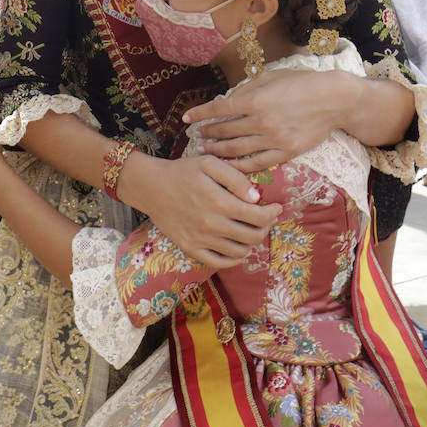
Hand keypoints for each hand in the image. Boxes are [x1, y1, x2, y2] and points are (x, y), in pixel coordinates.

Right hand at [126, 154, 280, 270]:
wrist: (150, 187)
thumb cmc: (183, 172)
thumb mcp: (210, 164)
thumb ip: (236, 178)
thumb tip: (256, 198)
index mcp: (219, 203)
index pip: (258, 217)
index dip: (272, 213)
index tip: (276, 207)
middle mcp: (211, 225)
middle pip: (253, 236)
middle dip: (266, 227)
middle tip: (266, 218)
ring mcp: (200, 240)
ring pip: (239, 252)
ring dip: (252, 242)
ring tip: (252, 230)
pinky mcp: (190, 249)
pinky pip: (219, 262)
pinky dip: (234, 259)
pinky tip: (238, 248)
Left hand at [184, 69, 358, 171]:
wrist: (334, 100)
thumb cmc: (303, 83)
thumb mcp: (271, 77)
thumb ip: (247, 89)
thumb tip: (227, 100)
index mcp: (256, 100)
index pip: (219, 109)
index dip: (200, 114)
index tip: (187, 118)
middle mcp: (262, 121)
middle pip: (225, 131)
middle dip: (207, 133)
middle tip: (197, 135)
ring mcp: (274, 139)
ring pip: (237, 149)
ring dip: (218, 150)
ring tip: (206, 149)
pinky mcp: (286, 152)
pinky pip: (257, 163)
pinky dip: (240, 165)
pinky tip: (229, 165)